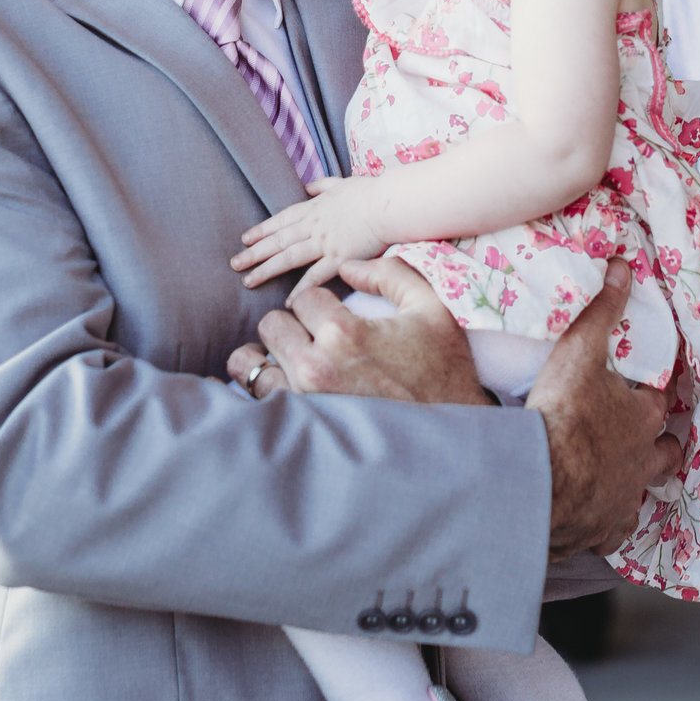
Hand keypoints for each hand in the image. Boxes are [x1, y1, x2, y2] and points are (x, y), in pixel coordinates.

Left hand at [223, 257, 489, 405]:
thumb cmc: (443, 368)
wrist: (448, 433)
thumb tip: (348, 268)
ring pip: (251, 362)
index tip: (337, 316)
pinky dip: (264, 385)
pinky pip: (256, 395)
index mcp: (345, 332)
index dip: (321, 303)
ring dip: (270, 356)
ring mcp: (302, 398)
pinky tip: (285, 382)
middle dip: (294, 327)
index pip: (303, 298)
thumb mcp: (432, 307)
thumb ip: (390, 274)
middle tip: (318, 339)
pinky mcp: (298, 424)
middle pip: (272, 325)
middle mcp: (316, 365)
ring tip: (295, 360)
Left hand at [233, 177, 392, 289]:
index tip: (245, 239)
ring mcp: (325, 243)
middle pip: (278, 240)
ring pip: (289, 257)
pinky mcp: (340, 258)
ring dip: (266, 269)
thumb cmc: (371, 193)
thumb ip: (322, 186)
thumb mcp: (342, 183)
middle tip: (234, 263)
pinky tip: (288, 301)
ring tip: (248, 280)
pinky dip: (300, 289)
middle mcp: (314, 226)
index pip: (281, 220)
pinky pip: (315, 276)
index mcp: (314, 208)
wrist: (390, 204)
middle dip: (254, 252)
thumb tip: (307, 187)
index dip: (261, 230)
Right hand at [528, 262, 677, 558]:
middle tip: (640, 433)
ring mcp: (625, 498)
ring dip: (636, 481)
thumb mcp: (579, 350)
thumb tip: (623, 266)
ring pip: (643, 491)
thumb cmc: (562, 413)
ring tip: (621, 473)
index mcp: (644, 418)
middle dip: (658, 442)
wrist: (539, 481)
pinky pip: (613, 529)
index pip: (661, 398)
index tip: (646, 384)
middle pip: (665, 451)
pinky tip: (595, 517)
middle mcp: (643, 460)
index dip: (654, 389)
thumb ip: (601, 309)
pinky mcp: (602, 530)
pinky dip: (607, 522)